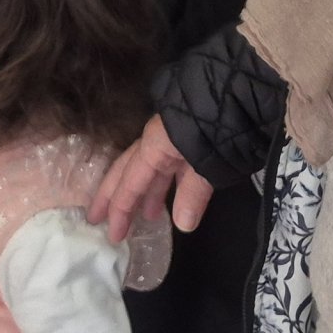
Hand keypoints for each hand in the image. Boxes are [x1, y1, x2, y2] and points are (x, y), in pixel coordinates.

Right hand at [89, 112, 212, 242]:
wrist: (234, 97)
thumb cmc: (215, 131)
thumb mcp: (205, 166)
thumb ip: (192, 195)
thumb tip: (182, 226)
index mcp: (153, 147)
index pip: (129, 183)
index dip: (120, 210)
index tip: (112, 234)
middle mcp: (155, 142)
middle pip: (126, 171)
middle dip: (112, 196)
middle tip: (97, 219)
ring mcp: (170, 141)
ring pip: (148, 170)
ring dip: (143, 193)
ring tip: (143, 217)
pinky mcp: (187, 140)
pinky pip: (166, 167)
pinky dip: (162, 185)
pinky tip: (168, 198)